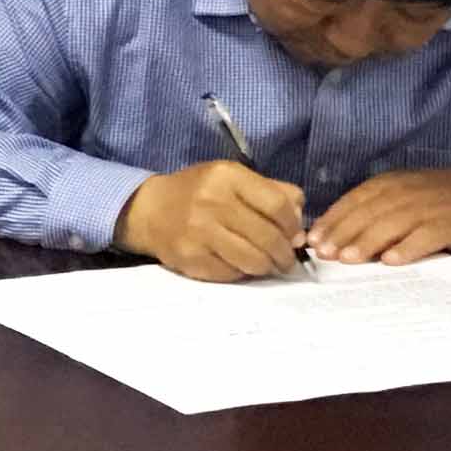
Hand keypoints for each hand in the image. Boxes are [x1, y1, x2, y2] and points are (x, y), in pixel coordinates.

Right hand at [114, 160, 305, 281]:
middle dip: (284, 254)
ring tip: (267, 264)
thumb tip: (300, 227)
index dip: (293, 225)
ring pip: (254, 261)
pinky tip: (238, 264)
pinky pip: (232, 273)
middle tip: (285, 259)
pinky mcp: (191, 257)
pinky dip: (242, 272)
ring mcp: (200, 231)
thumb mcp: (233, 178)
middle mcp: (212, 201)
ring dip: (267, 267)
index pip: (277, 205)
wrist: (149, 210)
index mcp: (227, 176)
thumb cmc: (199, 192)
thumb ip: (273, 192)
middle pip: (269, 237)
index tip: (294, 235)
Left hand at [310, 164, 450, 265]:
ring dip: (367, 242)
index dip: (332, 221)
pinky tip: (390, 262)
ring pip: (390, 225)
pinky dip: (406, 249)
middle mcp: (404, 192)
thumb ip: (376, 207)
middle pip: (366, 214)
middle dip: (342, 234)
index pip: (353, 201)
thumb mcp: (404, 191)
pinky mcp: (448, 225)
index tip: (313, 241)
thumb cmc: (438, 195)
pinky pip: (424, 238)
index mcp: (389, 182)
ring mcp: (426, 209)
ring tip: (348, 260)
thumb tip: (340, 232)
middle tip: (323, 254)